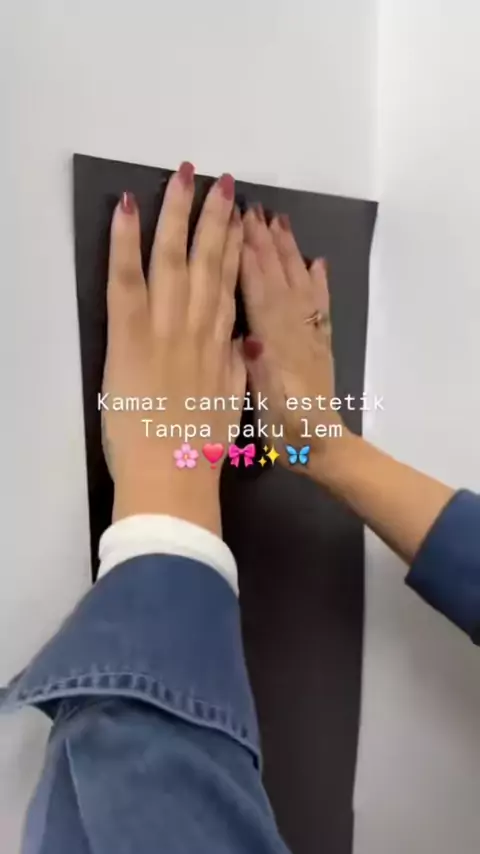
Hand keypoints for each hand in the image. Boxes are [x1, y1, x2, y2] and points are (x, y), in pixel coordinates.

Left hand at [102, 163, 244, 532]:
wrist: (175, 477)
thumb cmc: (202, 452)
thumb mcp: (231, 406)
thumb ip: (236, 368)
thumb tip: (244, 343)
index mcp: (221, 345)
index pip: (230, 285)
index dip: (235, 248)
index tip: (241, 218)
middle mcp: (198, 327)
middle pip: (209, 261)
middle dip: (215, 217)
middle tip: (221, 181)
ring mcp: (166, 328)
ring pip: (173, 259)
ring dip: (179, 213)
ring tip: (185, 175)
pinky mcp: (131, 336)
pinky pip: (127, 280)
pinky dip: (126, 242)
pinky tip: (128, 207)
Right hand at [240, 207, 349, 478]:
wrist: (321, 448)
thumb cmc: (283, 431)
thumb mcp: (262, 406)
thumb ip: (257, 371)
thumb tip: (246, 338)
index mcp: (273, 344)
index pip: (256, 289)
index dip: (245, 255)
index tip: (234, 220)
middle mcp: (293, 331)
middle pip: (278, 277)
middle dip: (264, 241)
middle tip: (252, 207)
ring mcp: (310, 335)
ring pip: (298, 282)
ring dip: (288, 250)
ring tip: (280, 219)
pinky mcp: (321, 344)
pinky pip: (320, 305)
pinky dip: (319, 281)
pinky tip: (317, 261)